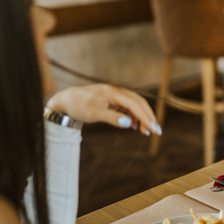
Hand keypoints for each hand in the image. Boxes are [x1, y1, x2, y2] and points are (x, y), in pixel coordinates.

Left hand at [46, 84, 160, 135]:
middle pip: (140, 103)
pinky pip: (129, 107)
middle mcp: (118, 92)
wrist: (67, 100)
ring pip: (135, 105)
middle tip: (156, 132)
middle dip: (149, 117)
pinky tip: (134, 126)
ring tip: (146, 132)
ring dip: (143, 118)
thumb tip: (129, 125)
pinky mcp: (113, 100)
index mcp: (114, 93)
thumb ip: (112, 118)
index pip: (136, 105)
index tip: (154, 129)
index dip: (146, 117)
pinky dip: (134, 117)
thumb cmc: (79, 106)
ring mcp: (116, 96)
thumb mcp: (94, 113)